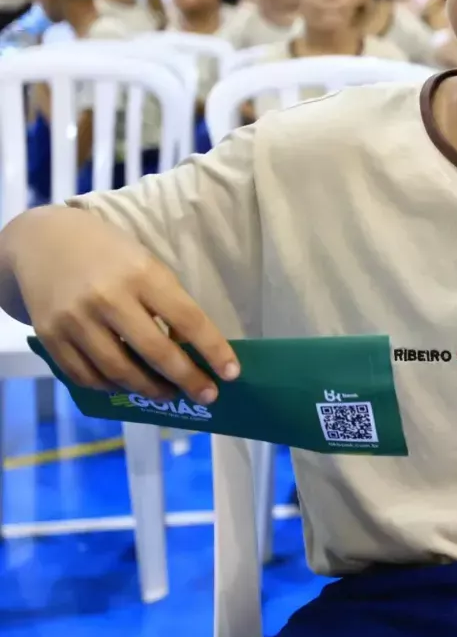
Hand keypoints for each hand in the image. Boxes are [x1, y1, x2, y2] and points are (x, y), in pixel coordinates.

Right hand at [17, 210, 238, 403]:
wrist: (44, 241)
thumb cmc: (110, 254)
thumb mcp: (146, 265)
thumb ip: (167, 303)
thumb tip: (189, 350)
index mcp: (142, 274)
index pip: (188, 318)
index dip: (213, 350)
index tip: (232, 374)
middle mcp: (109, 298)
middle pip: (155, 351)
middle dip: (187, 379)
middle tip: (207, 395)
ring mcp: (76, 320)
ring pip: (119, 371)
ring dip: (150, 389)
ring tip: (168, 393)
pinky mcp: (50, 336)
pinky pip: (85, 375)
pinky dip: (110, 386)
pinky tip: (127, 386)